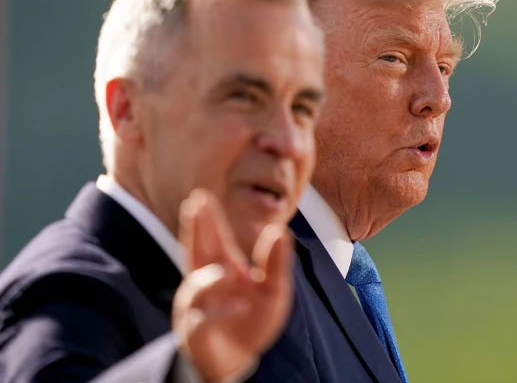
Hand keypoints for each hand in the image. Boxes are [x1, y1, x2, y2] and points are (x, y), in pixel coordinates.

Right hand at [172, 189, 293, 382]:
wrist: (238, 360)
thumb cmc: (252, 320)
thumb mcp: (274, 290)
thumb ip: (276, 262)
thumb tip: (280, 230)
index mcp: (223, 267)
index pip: (213, 238)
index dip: (207, 219)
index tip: (201, 197)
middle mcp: (205, 283)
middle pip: (197, 252)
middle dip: (196, 230)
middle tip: (195, 205)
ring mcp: (199, 308)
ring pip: (197, 290)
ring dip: (210, 281)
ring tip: (228, 272)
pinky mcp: (198, 333)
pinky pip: (204, 321)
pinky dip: (220, 314)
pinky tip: (239, 306)